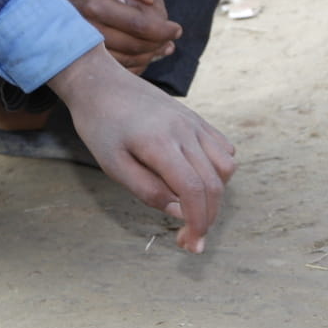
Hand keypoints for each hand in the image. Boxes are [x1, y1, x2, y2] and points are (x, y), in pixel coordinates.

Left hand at [46, 47, 234, 251]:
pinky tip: (196, 179)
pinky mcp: (197, 119)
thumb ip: (147, 191)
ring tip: (191, 205)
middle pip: (214, 184)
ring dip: (215, 193)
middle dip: (207, 217)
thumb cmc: (101, 126)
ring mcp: (194, 123)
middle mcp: (185, 131)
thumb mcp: (113, 165)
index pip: (194, 190)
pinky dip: (218, 171)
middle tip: (188, 238)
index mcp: (160, 143)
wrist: (102, 83)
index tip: (192, 244)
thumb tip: (180, 212)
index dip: (198, 222)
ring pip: (226, 166)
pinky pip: (223, 148)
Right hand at [50, 0, 180, 73]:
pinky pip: (119, 71)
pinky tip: (146, 55)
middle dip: (160, 42)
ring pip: (130, 61)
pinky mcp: (87, 65)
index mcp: (95, 6)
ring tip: (162, 46)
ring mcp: (86, 52)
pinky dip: (138, 66)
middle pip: (138, 46)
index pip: (141, 25)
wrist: (46, 10)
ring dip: (151, 55)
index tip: (177, 28)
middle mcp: (89, 32)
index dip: (164, 29)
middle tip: (171, 37)